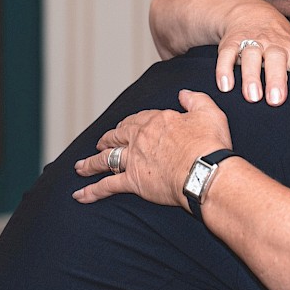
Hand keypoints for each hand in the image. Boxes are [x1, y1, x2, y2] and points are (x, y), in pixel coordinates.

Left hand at [72, 90, 230, 207]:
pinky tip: (79, 195)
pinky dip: (91, 191)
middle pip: (117, 137)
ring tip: (80, 167)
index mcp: (157, 121)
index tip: (127, 127)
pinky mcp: (133, 181)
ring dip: (91, 163)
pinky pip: (107, 186)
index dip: (130, 124)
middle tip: (101, 144)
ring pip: (106, 159)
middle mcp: (141, 138)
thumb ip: (195, 100)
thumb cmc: (210, 144)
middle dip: (107, 140)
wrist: (205, 171)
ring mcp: (134, 160)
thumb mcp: (209, 113)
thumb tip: (184, 94)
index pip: (138, 120)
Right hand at [147, 0, 289, 103]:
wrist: (249, 13)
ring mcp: (252, 42)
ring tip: (252, 97)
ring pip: (251, 56)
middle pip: (277, 59)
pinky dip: (224, 69)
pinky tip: (224, 86)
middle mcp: (274, 45)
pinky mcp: (230, 43)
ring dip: (251, 76)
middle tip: (278, 101)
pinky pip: (226, 55)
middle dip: (277, 79)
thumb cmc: (284, 39)